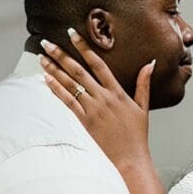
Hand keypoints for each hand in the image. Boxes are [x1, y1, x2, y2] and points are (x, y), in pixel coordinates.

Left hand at [40, 28, 154, 173]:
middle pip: (79, 70)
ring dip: (54, 69)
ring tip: (42, 58)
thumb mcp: (143, 107)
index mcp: (117, 92)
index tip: (72, 34)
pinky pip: (67, 101)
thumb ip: (144, 84)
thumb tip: (150, 63)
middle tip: (47, 43)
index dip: (84, 47)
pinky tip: (46, 79)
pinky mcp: (84, 121)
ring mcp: (93, 109)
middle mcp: (103, 97)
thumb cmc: (137, 135)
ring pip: (70, 84)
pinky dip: (56, 89)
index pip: (98, 63)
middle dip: (61, 55)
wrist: (130, 159)